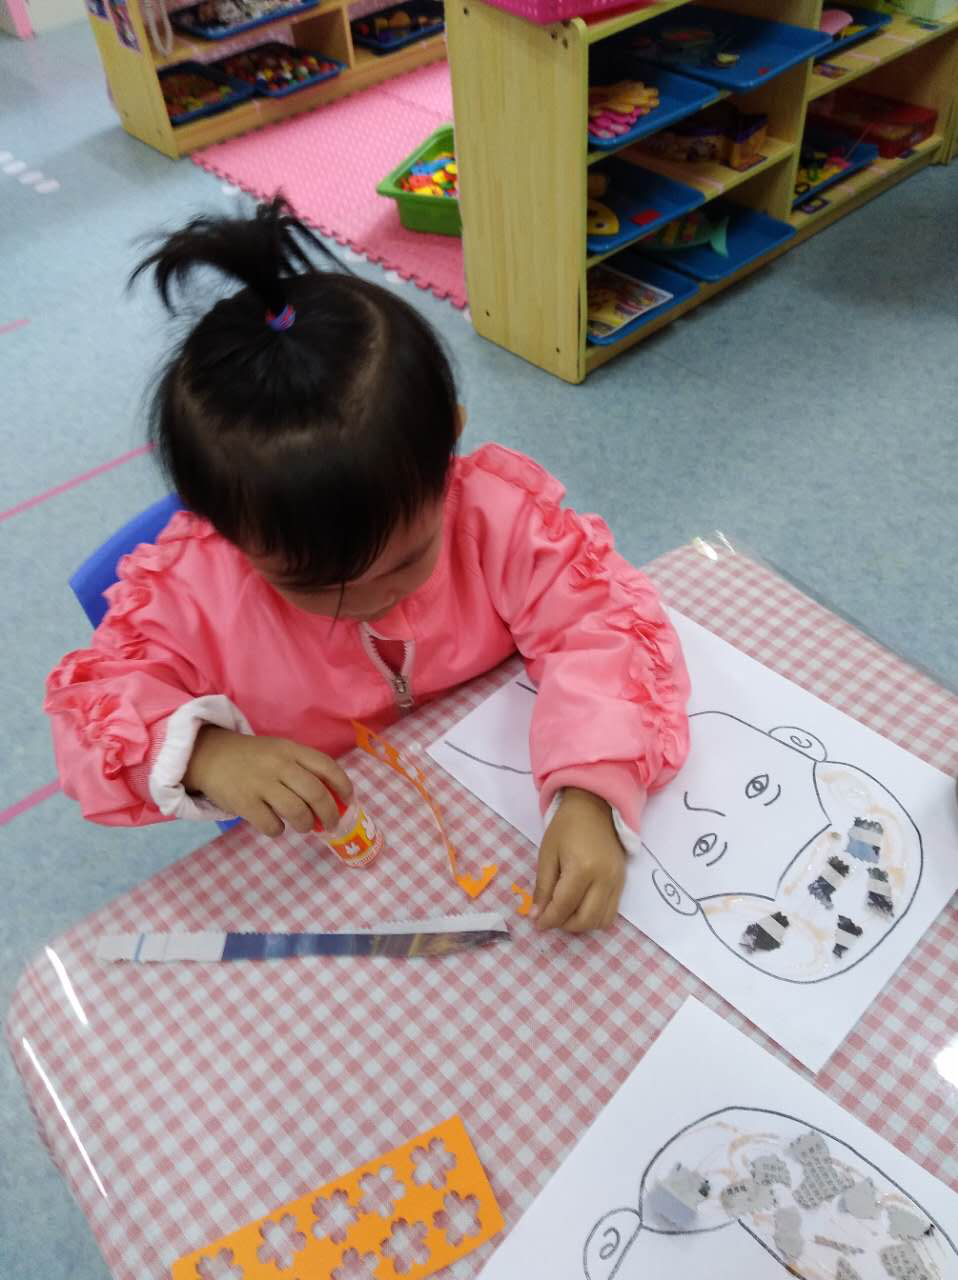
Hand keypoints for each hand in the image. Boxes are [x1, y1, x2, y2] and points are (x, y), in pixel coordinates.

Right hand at [183, 727, 352, 837]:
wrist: (209, 755)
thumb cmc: (253, 757)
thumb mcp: (280, 752)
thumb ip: (303, 768)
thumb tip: (332, 798)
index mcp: (292, 750)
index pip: (327, 766)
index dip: (343, 785)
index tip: (349, 800)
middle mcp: (279, 765)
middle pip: (316, 794)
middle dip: (330, 814)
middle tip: (331, 824)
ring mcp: (261, 783)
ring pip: (297, 812)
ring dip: (306, 825)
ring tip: (305, 827)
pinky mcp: (244, 802)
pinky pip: (272, 825)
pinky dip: (278, 830)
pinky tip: (275, 826)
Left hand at [533, 788, 625, 932]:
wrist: (595, 808)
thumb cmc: (566, 827)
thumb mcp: (547, 854)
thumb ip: (543, 887)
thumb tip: (536, 916)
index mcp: (582, 868)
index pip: (564, 906)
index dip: (548, 919)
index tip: (537, 923)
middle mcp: (604, 879)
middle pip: (586, 920)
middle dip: (565, 924)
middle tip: (551, 917)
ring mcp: (617, 882)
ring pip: (601, 921)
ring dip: (581, 924)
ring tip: (566, 912)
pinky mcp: (623, 882)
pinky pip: (611, 912)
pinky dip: (595, 917)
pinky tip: (581, 906)